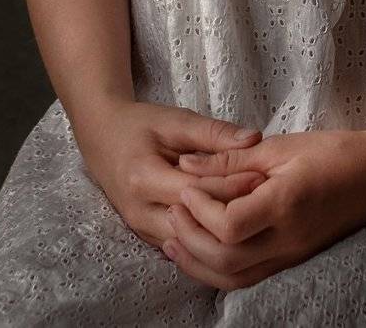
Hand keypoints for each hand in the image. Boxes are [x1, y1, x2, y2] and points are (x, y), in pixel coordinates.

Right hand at [73, 100, 268, 250]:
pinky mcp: (146, 236)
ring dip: (219, 229)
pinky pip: (182, 245)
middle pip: (194, 223)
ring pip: (189, 242)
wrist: (101, 136)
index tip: (262, 177)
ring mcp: (140, 229)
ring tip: (251, 213)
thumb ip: (214, 133)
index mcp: (143, 178)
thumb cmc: (139, 124)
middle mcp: (139, 211)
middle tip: (264, 200)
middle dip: (228, 212)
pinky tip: (230, 224)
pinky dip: (206, 236)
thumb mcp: (175, 120)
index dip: (230, 186)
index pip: (196, 192)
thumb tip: (254, 140)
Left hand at [159, 126, 365, 290]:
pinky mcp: (293, 259)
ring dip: (198, 262)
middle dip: (190, 239)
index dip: (199, 210)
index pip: (229, 226)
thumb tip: (187, 165)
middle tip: (172, 212)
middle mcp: (288, 240)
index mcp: (285, 205)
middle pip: (225, 260)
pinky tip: (203, 250)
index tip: (186, 185)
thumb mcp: (281, 146)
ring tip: (173, 239)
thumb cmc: (334, 152)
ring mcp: (292, 255)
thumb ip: (231, 160)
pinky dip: (219, 269)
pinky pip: (249, 277)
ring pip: (234, 278)